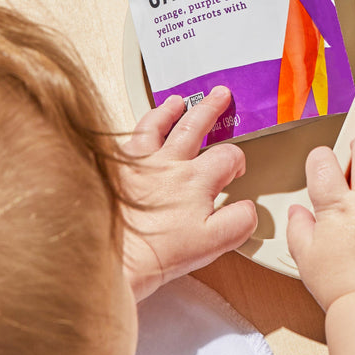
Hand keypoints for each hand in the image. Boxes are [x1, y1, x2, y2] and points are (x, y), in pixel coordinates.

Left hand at [119, 87, 257, 299]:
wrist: (107, 259)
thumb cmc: (153, 254)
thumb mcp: (211, 245)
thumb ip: (238, 223)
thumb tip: (248, 207)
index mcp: (195, 179)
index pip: (228, 156)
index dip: (238, 161)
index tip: (236, 170)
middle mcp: (167, 164)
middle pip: (194, 125)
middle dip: (210, 109)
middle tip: (219, 96)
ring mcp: (137, 163)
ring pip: (156, 125)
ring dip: (170, 110)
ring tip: (178, 102)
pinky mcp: (113, 170)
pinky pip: (126, 140)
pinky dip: (135, 130)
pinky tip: (138, 131)